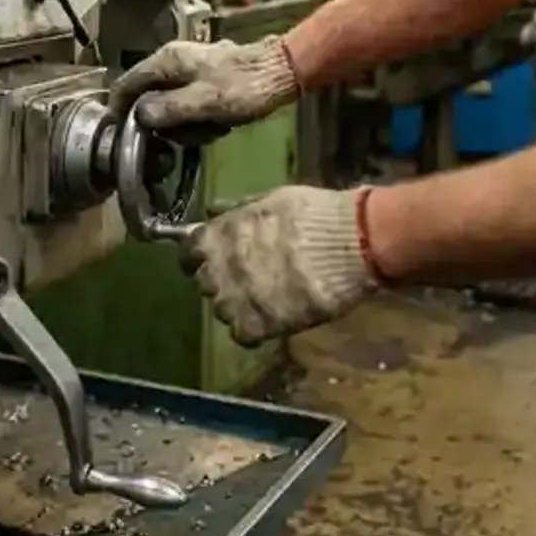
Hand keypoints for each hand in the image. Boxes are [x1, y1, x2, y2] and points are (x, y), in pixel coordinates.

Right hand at [109, 38, 298, 134]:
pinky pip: (190, 107)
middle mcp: (173, 62)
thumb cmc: (244, 87)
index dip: (118, 110)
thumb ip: (168, 109)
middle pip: (148, 100)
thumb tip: (139, 116)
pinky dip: (202, 120)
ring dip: (188, 125)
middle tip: (188, 135)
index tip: (119, 136)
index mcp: (167, 61)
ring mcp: (190, 71)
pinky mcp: (205, 82)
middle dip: (166, 124)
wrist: (283, 72)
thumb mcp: (204, 102)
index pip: (126, 84)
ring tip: (213, 128)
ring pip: (171, 107)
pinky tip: (221, 124)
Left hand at [185, 186, 381, 346]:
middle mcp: (216, 269)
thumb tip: (213, 211)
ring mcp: (234, 300)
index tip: (212, 259)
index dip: (199, 257)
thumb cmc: (312, 215)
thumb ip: (237, 211)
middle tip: (248, 278)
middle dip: (221, 281)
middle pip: (205, 283)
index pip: (188, 253)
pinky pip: (242, 335)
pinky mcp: (257, 325)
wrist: (348, 244)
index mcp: (216, 236)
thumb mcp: (269, 200)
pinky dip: (254, 330)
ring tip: (266, 300)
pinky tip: (273, 320)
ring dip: (238, 306)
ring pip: (221, 310)